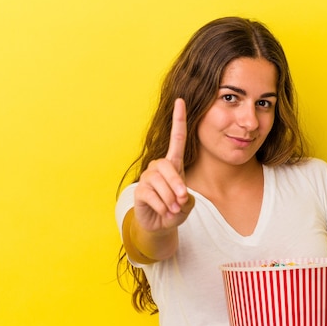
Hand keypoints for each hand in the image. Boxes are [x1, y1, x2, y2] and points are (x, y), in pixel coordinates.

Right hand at [134, 98, 194, 231]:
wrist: (161, 224)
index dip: (179, 120)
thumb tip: (176, 196)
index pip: (177, 138)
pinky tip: (163, 212)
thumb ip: (185, 197)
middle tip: (182, 201)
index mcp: (173, 163)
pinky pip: (152, 196)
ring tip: (172, 210)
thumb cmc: (175, 209)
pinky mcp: (139, 190)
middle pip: (168, 167)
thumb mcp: (186, 203)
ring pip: (161, 184)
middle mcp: (159, 166)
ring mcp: (148, 177)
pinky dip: (162, 207)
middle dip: (177, 186)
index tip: (180, 101)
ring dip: (170, 200)